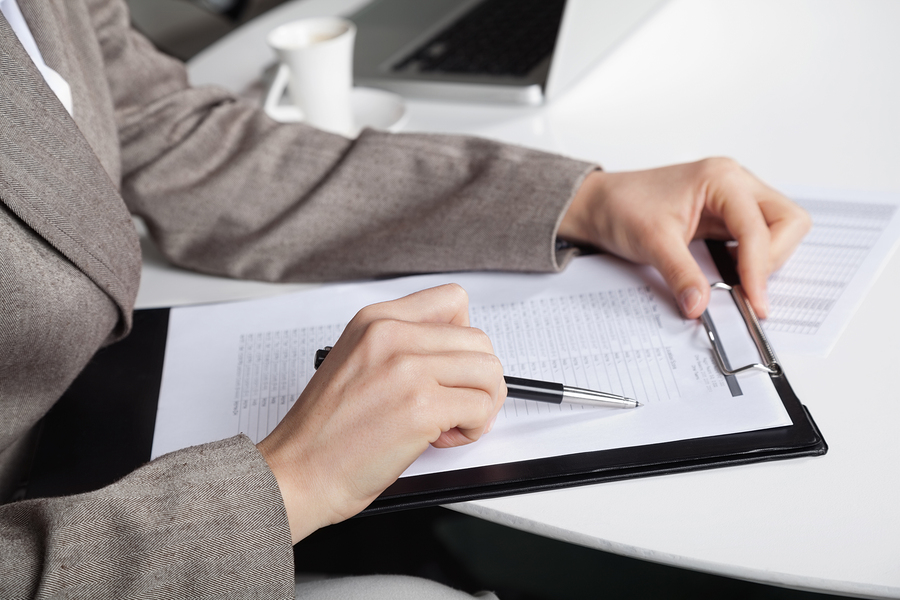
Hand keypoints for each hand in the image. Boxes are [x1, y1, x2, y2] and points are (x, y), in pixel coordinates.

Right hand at [257, 284, 505, 543]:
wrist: (296, 472)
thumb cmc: (325, 431)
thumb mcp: (357, 361)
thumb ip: (402, 346)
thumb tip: (455, 355)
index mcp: (376, 320)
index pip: (454, 301)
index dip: (464, 339)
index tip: (452, 367)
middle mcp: (391, 335)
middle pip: (479, 340)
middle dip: (477, 379)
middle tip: (452, 405)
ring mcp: (407, 368)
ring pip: (489, 371)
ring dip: (480, 404)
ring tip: (448, 423)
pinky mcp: (421, 406)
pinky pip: (481, 408)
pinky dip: (472, 429)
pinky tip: (440, 439)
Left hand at [558, 158, 810, 318]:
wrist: (599, 204)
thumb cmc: (622, 206)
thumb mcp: (652, 243)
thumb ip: (681, 275)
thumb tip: (701, 305)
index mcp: (721, 178)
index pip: (758, 227)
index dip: (758, 268)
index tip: (752, 301)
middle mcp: (734, 183)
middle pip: (788, 221)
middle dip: (773, 257)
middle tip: (748, 287)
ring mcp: (734, 198)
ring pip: (780, 229)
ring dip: (765, 259)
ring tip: (739, 282)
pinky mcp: (727, 216)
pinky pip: (758, 238)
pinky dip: (752, 259)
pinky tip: (731, 274)